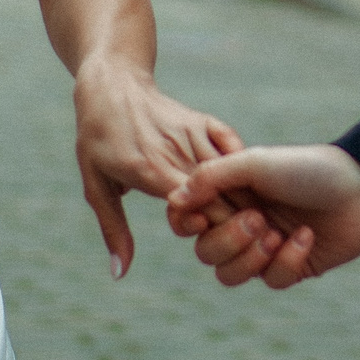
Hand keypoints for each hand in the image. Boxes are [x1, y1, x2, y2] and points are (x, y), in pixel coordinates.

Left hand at [71, 58, 241, 278]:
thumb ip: (114, 231)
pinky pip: (234, 145)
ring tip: (263, 222)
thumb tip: (121, 274)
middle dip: (240, 218)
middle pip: (221, 192)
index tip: (228, 246)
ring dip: (248, 195)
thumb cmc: (97, 140)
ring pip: (233, 170)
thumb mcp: (96, 187)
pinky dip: (245, 165)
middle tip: (258, 241)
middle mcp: (177, 151)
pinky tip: (253, 186)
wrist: (111, 85)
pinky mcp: (204, 121)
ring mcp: (193, 133)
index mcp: (151, 170)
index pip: (197, 207)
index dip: (217, 228)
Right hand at [164, 144, 359, 288]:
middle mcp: (242, 221)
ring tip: (277, 233)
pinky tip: (305, 237)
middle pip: (206, 253)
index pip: (187, 218)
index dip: (183, 224)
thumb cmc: (309, 168)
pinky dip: (286, 260)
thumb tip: (174, 199)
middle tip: (259, 219)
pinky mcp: (291, 266)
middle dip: (228, 240)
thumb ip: (213, 177)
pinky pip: (272, 280)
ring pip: (230, 275)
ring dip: (251, 258)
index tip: (197, 219)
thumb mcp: (257, 163)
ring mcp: (266, 247)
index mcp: (229, 194)